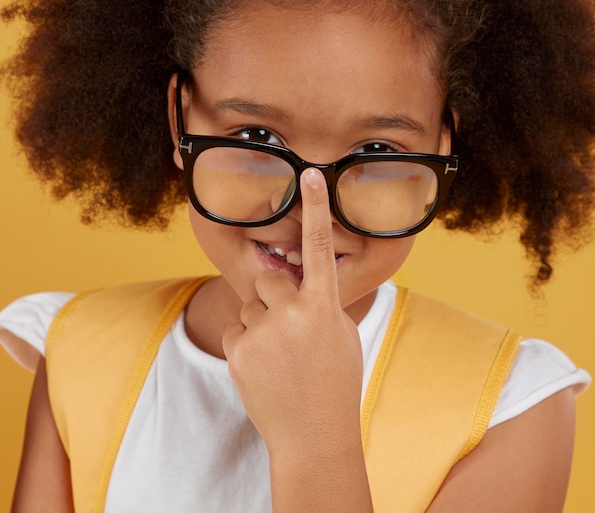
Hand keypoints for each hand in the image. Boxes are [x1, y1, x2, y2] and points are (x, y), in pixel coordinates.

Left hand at [222, 167, 363, 453]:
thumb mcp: (341, 336)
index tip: (311, 175)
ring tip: (279, 357)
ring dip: (261, 324)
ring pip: (251, 306)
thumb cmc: (335, 383)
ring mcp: (264, 332)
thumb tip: (303, 284)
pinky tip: (263, 368)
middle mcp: (293, 313)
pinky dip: (246, 345)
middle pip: (271, 279)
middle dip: (276, 297)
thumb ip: (322, 304)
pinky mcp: (238, 351)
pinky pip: (236, 330)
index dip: (316, 208)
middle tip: (289, 330)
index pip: (320, 247)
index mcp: (325, 307)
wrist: (314, 436)